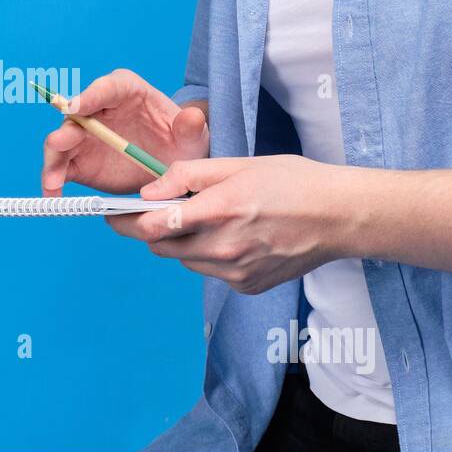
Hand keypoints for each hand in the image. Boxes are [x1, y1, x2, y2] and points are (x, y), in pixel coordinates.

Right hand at [41, 69, 208, 195]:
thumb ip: (191, 126)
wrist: (173, 166)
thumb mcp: (193, 135)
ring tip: (53, 180)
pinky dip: (54, 180)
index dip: (90, 96)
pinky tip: (53, 194)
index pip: (107, 88)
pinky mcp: (79, 162)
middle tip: (58, 144)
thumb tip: (190, 116)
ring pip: (62, 143)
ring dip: (53, 160)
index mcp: (126, 91)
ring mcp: (86, 137)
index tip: (77, 107)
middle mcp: (98, 110)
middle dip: (66, 130)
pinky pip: (61, 169)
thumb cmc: (181, 141)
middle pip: (76, 116)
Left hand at [105, 155, 351, 293]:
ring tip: (206, 218)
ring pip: (184, 260)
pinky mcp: (246, 287)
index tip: (112, 213)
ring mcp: (236, 272)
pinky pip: (210, 272)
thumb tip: (148, 191)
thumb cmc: (292, 182)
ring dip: (181, 242)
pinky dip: (208, 255)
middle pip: (161, 247)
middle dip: (150, 229)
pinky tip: (232, 235)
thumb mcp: (238, 164)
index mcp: (220, 210)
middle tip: (153, 211)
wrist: (340, 217)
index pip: (153, 226)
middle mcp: (224, 248)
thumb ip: (187, 176)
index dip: (125, 220)